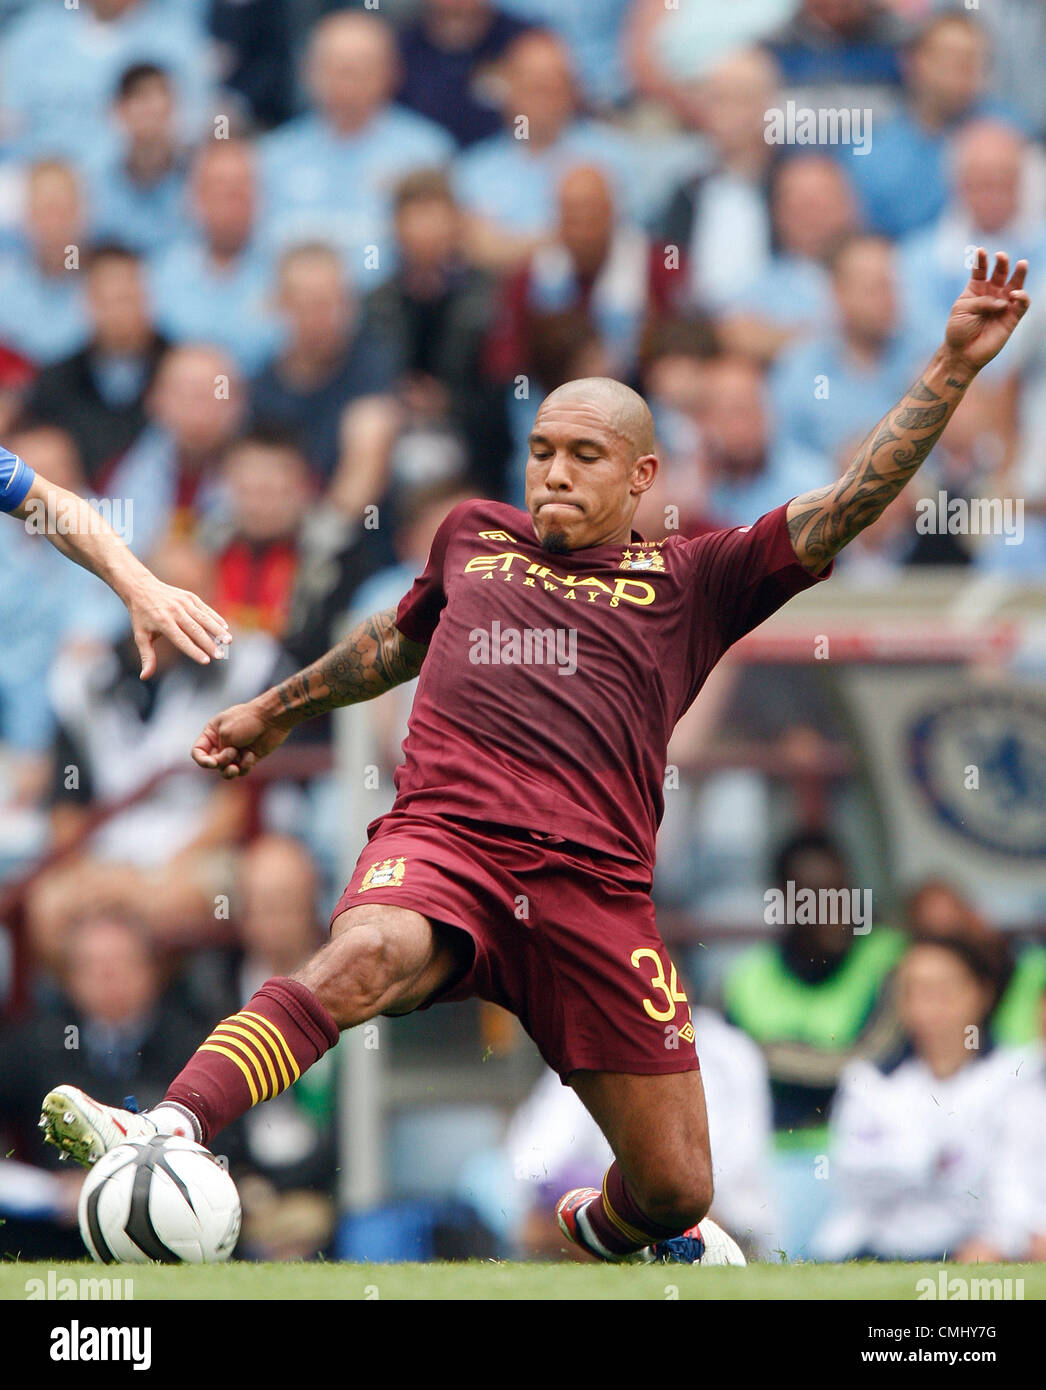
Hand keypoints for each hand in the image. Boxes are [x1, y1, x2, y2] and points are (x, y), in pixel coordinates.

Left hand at [128, 575, 231, 679]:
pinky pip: (205, 609)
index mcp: (162, 622)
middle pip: (195, 630)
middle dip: (209, 644)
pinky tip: (225, 628)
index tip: (206, 661)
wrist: (141, 587)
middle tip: (221, 656)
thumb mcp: (140, 636)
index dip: (194, 651)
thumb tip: (144, 677)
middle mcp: (175, 611)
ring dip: (217, 630)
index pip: (181, 639)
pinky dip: (216, 618)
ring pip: (204, 619)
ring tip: (229, 641)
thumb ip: (147, 656)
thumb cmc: (141, 616)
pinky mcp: (190, 597)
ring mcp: (184, 603)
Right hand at [191, 699, 289, 778]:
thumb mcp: (226, 733)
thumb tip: (221, 765)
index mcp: (212, 733)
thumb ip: (219, 751)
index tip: (211, 763)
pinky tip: (251, 755)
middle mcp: (222, 743)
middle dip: (220, 761)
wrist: (272, 718)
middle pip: (212, 763)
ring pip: (226, 771)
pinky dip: (245, 766)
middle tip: (232, 752)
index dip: (201, 761)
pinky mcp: (249, 758)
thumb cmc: (247, 720)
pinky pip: (241, 770)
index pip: (198, 752)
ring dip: (229, 771)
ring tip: (235, 768)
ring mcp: (236, 751)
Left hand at [943, 248, 1029, 373]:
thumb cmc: (958, 330)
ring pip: (1016, 285)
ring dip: (1019, 274)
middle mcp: (992, 293)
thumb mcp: (962, 310)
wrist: (961, 353)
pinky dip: (1022, 297)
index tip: (980, 250)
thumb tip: (1003, 301)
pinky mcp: (1012, 317)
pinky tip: (1015, 295)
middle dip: (1002, 263)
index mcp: (976, 289)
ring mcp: (1003, 304)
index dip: (981, 260)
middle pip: (1000, 273)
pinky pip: (1022, 304)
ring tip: (1022, 264)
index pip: (980, 270)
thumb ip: (982, 301)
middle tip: (1001, 256)